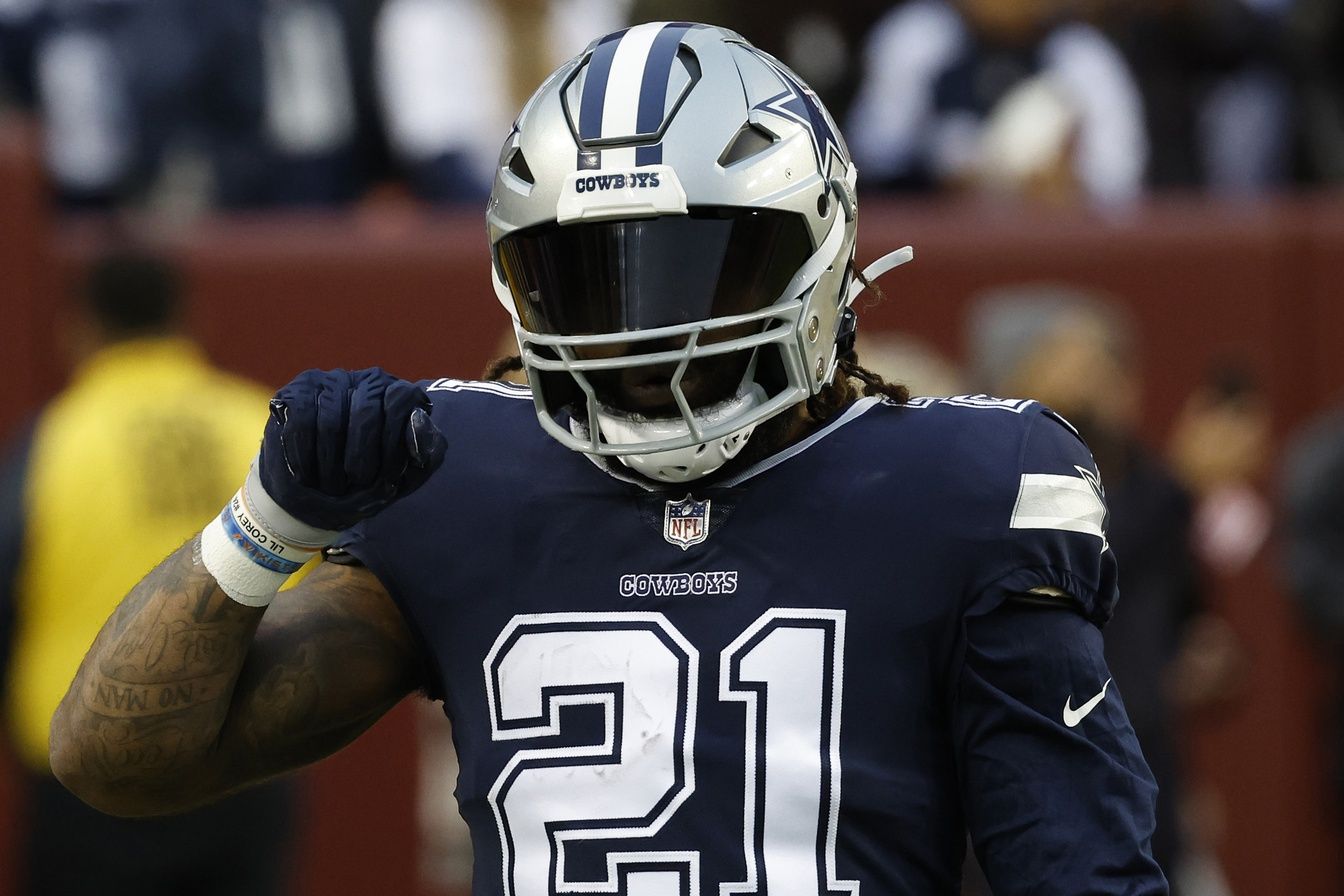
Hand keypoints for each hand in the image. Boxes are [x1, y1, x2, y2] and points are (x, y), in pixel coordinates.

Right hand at [258, 367, 445, 532]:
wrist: (324, 492)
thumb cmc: (374, 480)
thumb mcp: (410, 473)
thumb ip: (428, 450)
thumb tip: (417, 420)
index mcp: (402, 394)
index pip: (400, 400)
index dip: (393, 443)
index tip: (389, 477)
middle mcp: (370, 379)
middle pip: (366, 413)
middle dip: (361, 460)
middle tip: (356, 485)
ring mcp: (333, 379)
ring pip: (330, 422)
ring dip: (330, 466)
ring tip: (332, 488)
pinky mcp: (300, 389)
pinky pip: (300, 423)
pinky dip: (303, 457)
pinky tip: (306, 476)